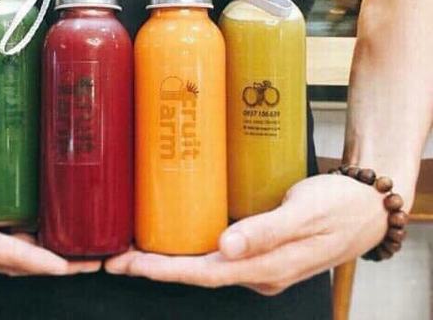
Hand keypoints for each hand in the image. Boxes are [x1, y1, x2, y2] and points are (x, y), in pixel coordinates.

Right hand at [0, 124, 100, 276]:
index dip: (31, 261)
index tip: (61, 265)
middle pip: (10, 261)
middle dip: (49, 264)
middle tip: (85, 263)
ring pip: (13, 253)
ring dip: (45, 255)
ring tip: (79, 253)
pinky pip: (9, 237)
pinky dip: (32, 241)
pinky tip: (53, 233)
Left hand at [106, 174, 389, 293]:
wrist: (367, 209)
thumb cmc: (337, 207)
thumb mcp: (304, 213)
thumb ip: (266, 231)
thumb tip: (224, 247)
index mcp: (266, 267)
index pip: (203, 273)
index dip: (164, 270)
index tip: (130, 264)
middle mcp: (258, 271)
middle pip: (197, 273)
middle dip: (154, 267)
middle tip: (115, 256)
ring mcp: (260, 263)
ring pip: (205, 265)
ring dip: (169, 258)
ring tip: (135, 246)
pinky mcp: (261, 249)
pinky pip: (219, 254)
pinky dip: (191, 247)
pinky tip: (176, 233)